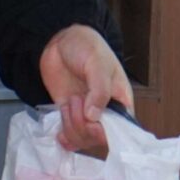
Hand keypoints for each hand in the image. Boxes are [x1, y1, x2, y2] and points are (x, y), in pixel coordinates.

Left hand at [41, 24, 132, 153]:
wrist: (60, 40)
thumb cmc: (87, 46)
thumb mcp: (98, 64)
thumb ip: (99, 91)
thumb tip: (93, 117)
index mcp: (121, 102)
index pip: (121, 131)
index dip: (106, 133)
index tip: (92, 123)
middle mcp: (105, 113)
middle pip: (97, 138)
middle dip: (83, 126)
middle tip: (75, 100)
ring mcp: (85, 114)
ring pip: (81, 139)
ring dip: (70, 126)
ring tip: (68, 102)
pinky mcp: (68, 114)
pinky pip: (68, 135)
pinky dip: (63, 137)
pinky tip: (58, 133)